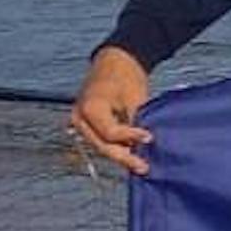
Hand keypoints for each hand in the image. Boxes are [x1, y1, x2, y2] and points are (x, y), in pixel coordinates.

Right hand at [67, 46, 152, 177]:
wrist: (115, 63)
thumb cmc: (125, 76)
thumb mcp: (134, 97)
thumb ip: (136, 120)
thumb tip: (145, 143)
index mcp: (90, 107)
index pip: (110, 132)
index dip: (131, 137)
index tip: (150, 138)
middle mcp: (80, 118)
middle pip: (101, 145)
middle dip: (124, 157)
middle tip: (144, 167)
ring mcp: (80, 123)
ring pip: (100, 146)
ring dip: (120, 155)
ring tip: (140, 165)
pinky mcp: (87, 125)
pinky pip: (100, 140)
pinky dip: (116, 147)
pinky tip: (132, 155)